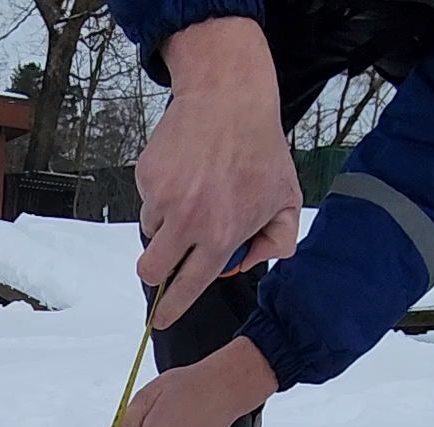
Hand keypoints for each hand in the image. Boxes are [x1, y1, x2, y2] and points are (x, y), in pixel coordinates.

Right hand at [138, 18, 299, 329]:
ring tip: (194, 192)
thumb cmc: (261, 150)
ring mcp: (163, 198)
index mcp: (222, 234)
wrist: (229, 99)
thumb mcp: (286, 199)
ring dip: (166, 223)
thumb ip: (276, 242)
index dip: (172, 307)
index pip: (191, 285)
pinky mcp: (147, 176)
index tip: (160, 319)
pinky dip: (162, 192)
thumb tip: (243, 264)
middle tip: (162, 264)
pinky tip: (185, 170)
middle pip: (151, 270)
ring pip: (150, 230)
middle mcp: (188, 221)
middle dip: (154, 274)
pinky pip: (147, 198)